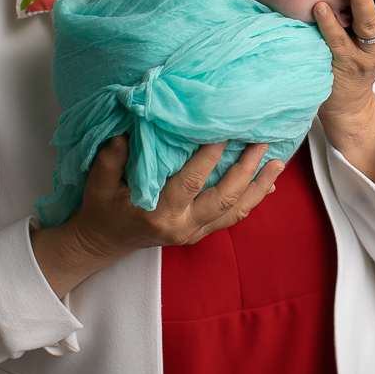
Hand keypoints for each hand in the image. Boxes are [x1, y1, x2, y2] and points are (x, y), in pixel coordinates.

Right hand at [31, 135, 281, 296]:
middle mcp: (182, 226)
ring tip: (277, 162)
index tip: (225, 131)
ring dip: (258, 186)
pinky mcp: (199, 233)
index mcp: (159, 213)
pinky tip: (269, 183)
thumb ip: (111, 159)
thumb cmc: (100, 208)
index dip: (210, 157)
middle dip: (246, 169)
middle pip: (223, 197)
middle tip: (261, 141)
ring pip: (234, 211)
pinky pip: (232, 217)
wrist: (102, 243)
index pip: (191, 182)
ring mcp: (193, 232)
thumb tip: (125, 133)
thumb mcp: (97, 183)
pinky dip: (251, 199)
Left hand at [311, 0, 374, 190]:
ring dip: (363, 0)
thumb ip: (374, 0)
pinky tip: (320, 7)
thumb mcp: (373, 27)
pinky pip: (337, 42)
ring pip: (370, 25)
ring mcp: (367, 54)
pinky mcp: (345, 64)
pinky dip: (330, 24)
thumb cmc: (356, 50)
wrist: (345, 100)